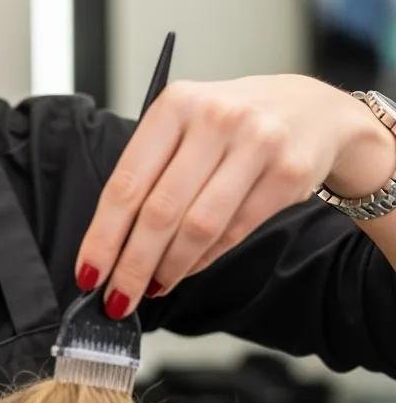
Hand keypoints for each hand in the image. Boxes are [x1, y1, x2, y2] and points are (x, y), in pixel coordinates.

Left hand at [73, 74, 387, 318]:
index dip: (103, 235)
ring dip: (169, 267)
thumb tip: (111, 239)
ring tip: (150, 288)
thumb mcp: (184, 124)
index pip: (126, 182)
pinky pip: (235, 230)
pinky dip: (204, 259)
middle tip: (117, 297)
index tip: (88, 272)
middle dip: (132, 264)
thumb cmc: (232, 121)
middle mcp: (214, 119)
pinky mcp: (289, 173)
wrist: (312, 109)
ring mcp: (256, 144)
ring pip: (199, 225)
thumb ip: (150, 169)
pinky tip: (185, 270)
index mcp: (175, 104)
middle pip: (160, 210)